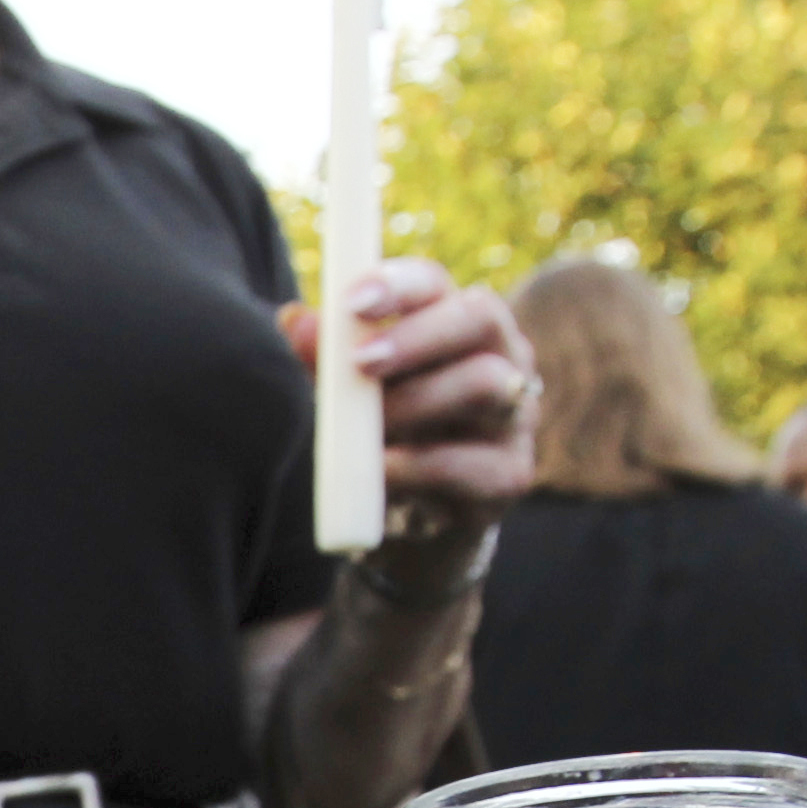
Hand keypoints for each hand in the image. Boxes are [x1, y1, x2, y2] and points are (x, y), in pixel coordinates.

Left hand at [286, 256, 537, 574]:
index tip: (353, 302)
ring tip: (369, 432)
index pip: (435, 284)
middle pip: (479, 316)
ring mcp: (514, 413)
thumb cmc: (382, 439)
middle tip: (361, 362)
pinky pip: (468, 462)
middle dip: (417, 335)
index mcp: (454, 324)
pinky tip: (382, 474)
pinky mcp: (510, 474)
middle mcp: (501, 355)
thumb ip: (324, 360)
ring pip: (484, 383)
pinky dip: (416, 467)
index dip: (397, 285)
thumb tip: (293, 320)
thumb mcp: (347, 397)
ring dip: (415, 402)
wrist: (411, 524)